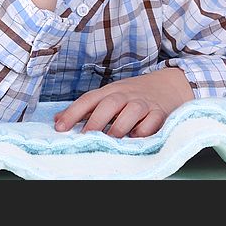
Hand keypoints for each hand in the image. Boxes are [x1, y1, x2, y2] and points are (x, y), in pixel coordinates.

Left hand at [53, 69, 193, 137]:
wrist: (168, 85)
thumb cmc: (132, 95)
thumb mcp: (108, 96)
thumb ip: (85, 109)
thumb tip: (56, 120)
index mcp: (110, 91)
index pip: (88, 99)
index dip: (73, 112)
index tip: (59, 127)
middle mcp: (126, 95)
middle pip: (109, 103)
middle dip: (96, 121)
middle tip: (85, 137)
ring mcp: (144, 103)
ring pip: (132, 111)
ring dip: (120, 126)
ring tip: (111, 140)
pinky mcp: (160, 112)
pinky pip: (153, 121)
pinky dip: (144, 130)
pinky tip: (136, 138)